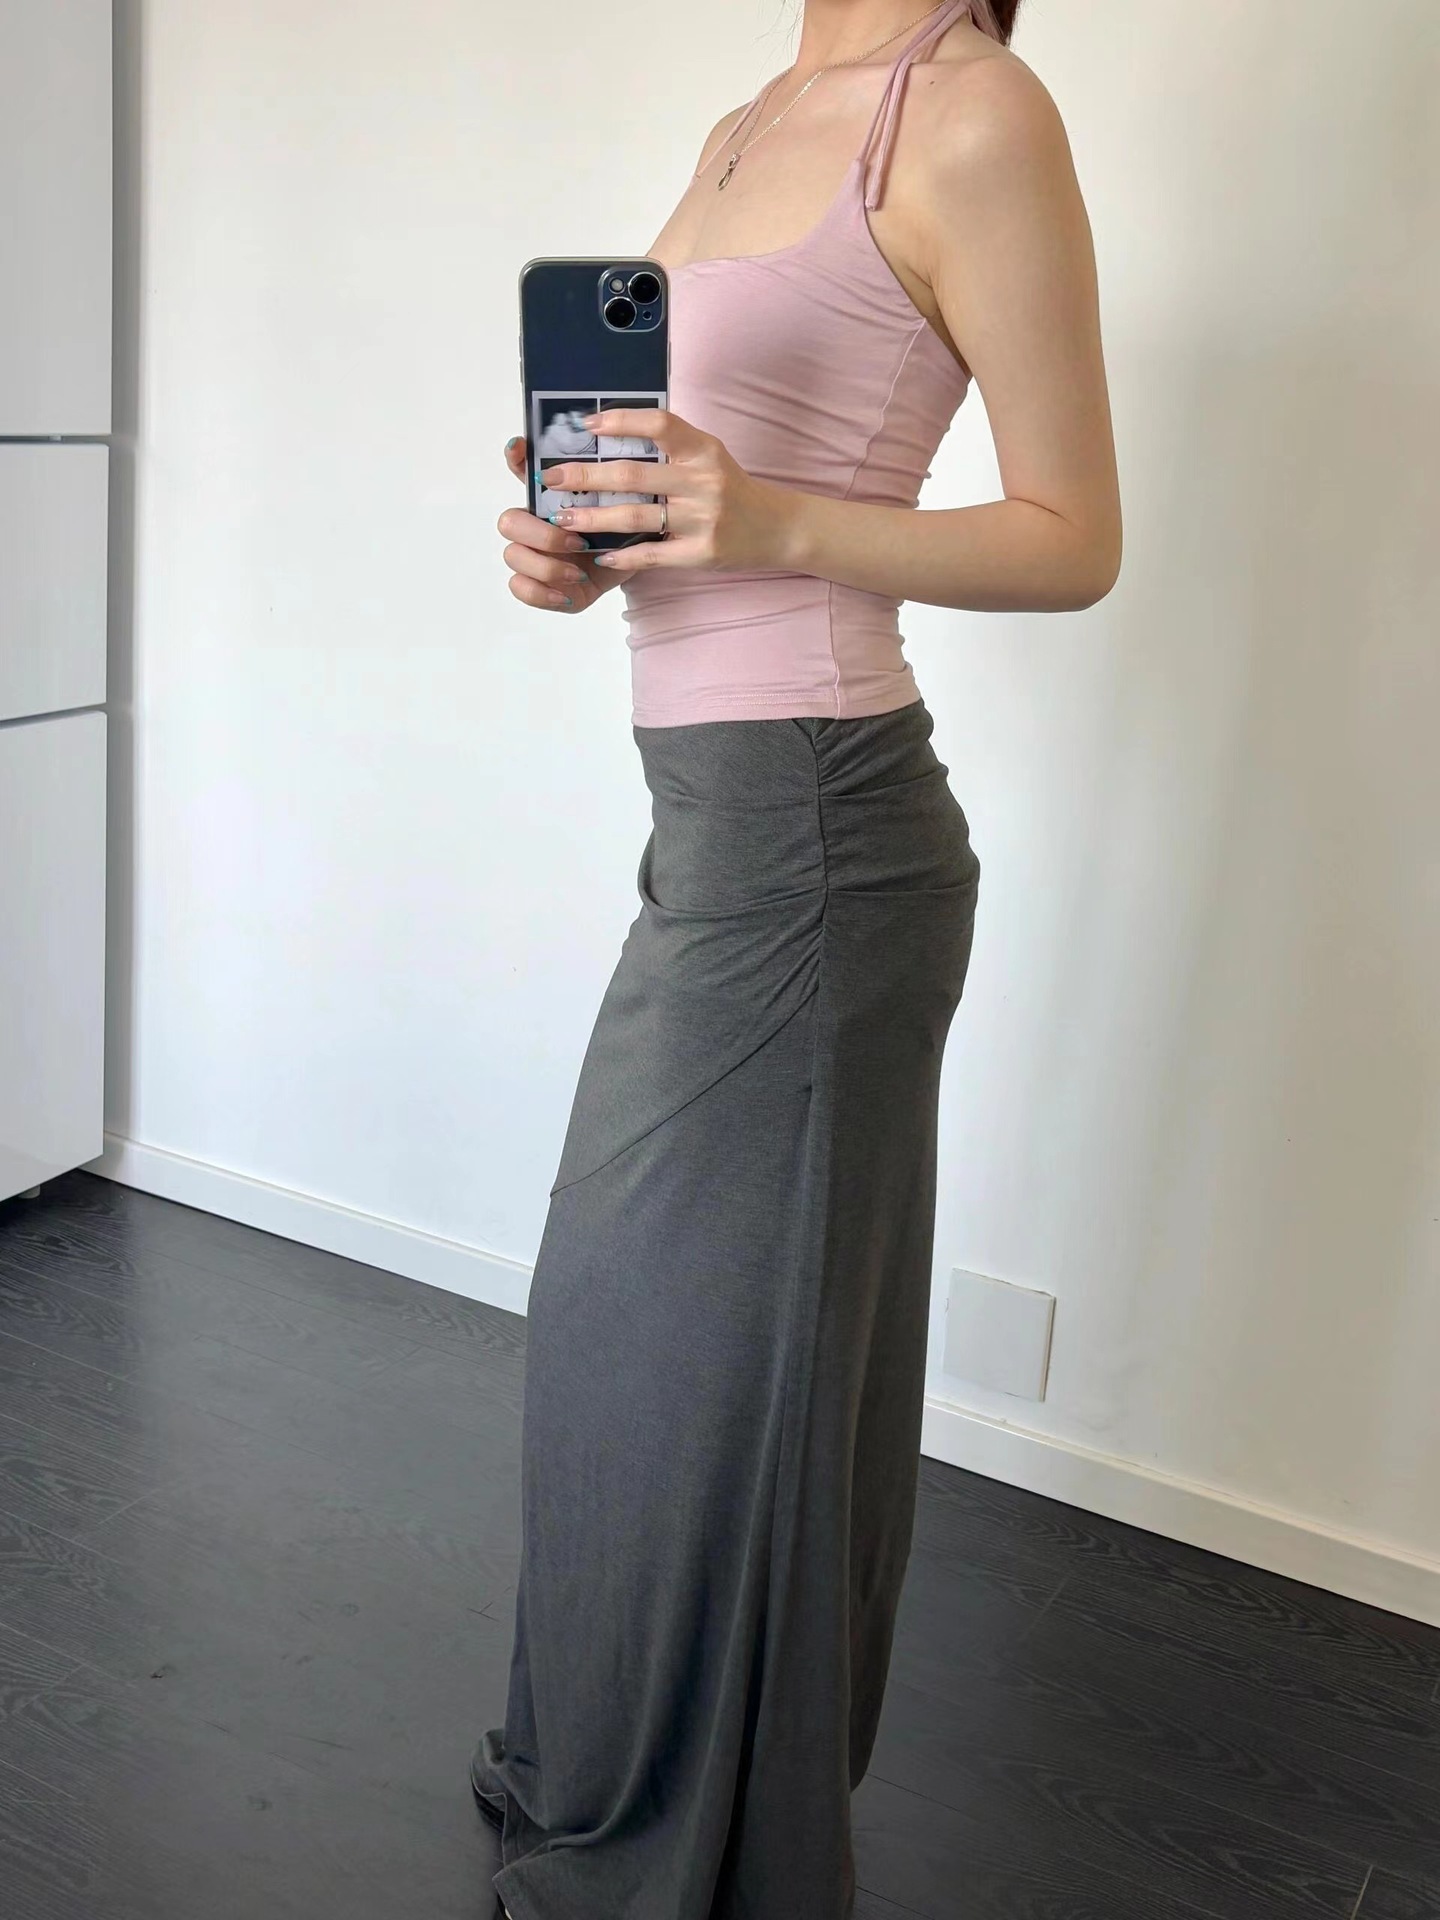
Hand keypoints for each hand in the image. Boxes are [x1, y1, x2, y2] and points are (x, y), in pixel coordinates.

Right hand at [497, 435, 620, 613]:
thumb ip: (616, 485)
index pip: (521, 469)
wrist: (630, 569)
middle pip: (508, 520)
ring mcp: (531, 555)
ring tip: (577, 573)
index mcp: (549, 498)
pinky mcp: (536, 585)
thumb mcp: (626, 504)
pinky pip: (520, 587)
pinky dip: (542, 591)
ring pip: (512, 554)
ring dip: (547, 565)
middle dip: (541, 533)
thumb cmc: (624, 531)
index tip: (519, 446)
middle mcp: (533, 523)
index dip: (514, 457)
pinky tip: (566, 593)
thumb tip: (619, 461)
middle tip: (576, 541)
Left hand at [537, 408, 796, 575]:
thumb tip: (611, 433)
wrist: (776, 528)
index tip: (586, 426)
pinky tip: (600, 554)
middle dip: (586, 476)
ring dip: (593, 518)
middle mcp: (703, 481)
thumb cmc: (732, 488)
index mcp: (703, 449)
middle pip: (632, 475)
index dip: (620, 421)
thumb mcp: (708, 456)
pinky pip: (652, 554)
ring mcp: (702, 519)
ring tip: (563, 517)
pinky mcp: (701, 553)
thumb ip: (671, 446)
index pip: (658, 424)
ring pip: (635, 516)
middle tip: (553, 478)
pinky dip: (623, 555)